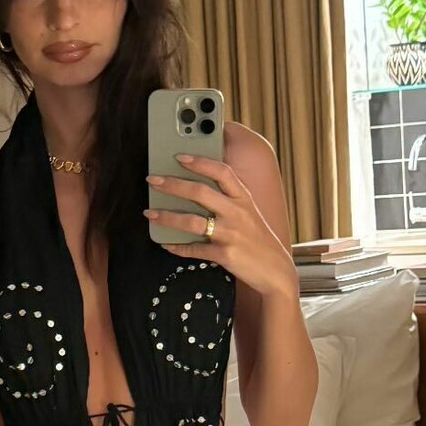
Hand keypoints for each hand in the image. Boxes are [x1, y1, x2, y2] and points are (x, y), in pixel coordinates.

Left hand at [144, 152, 293, 298]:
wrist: (275, 270)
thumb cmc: (258, 239)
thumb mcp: (249, 212)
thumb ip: (229, 198)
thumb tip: (197, 187)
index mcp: (243, 198)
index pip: (222, 172)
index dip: (200, 162)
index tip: (179, 156)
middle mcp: (237, 213)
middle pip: (200, 193)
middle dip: (173, 184)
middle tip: (153, 180)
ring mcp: (230, 234)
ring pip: (192, 222)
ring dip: (167, 216)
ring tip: (150, 213)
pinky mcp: (224, 255)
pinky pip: (195, 250)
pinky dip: (177, 247)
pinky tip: (165, 243)